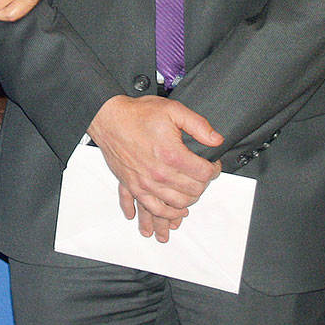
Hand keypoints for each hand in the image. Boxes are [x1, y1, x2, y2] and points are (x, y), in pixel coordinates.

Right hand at [87, 95, 223, 241]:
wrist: (108, 118)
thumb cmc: (136, 114)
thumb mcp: (173, 110)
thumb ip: (198, 125)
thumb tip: (216, 140)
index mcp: (172, 155)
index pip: (204, 174)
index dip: (213, 169)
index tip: (212, 165)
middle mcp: (159, 173)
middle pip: (193, 191)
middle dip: (202, 184)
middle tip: (200, 175)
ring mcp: (145, 182)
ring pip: (176, 204)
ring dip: (188, 201)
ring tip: (191, 193)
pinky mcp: (133, 186)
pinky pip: (152, 208)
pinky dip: (165, 214)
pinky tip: (172, 213)